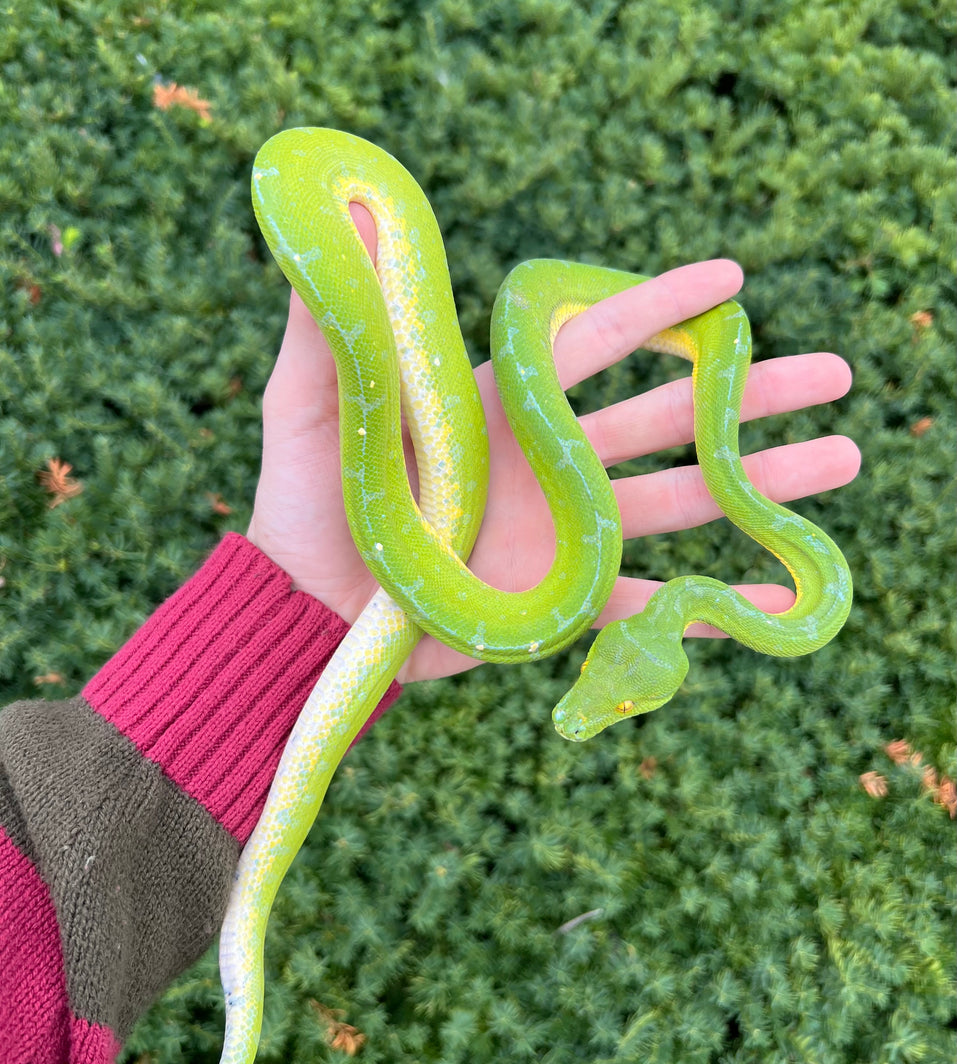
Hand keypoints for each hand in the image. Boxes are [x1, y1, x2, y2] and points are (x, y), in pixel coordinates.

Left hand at [247, 207, 859, 684]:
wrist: (305, 608)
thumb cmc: (303, 502)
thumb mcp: (309, 404)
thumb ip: (327, 322)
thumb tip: (349, 220)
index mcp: (501, 405)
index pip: (594, 345)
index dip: (661, 311)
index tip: (731, 280)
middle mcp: (547, 462)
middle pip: (663, 418)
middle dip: (748, 396)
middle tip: (834, 375)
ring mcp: (561, 533)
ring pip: (676, 501)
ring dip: (756, 486)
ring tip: (841, 461)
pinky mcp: (557, 600)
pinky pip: (643, 603)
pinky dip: (705, 607)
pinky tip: (772, 599)